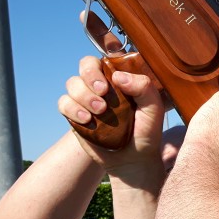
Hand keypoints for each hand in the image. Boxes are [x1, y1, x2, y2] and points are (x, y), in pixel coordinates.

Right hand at [58, 55, 165, 180]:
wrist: (133, 160)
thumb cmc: (146, 132)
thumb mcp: (154, 109)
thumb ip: (144, 87)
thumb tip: (117, 77)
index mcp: (120, 79)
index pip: (106, 58)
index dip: (103, 64)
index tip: (109, 84)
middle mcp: (102, 86)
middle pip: (85, 65)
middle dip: (90, 76)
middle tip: (102, 92)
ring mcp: (87, 99)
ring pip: (72, 83)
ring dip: (83, 95)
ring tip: (99, 111)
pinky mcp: (75, 115)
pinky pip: (63, 103)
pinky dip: (72, 109)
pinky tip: (87, 120)